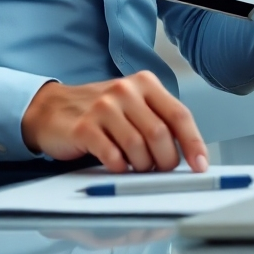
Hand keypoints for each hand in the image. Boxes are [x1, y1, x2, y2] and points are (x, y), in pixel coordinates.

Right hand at [20, 71, 208, 173]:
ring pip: (138, 148)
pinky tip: (116, 165)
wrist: (53, 108)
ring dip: (141, 167)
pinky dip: (119, 168)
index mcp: (145, 83)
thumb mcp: (134, 106)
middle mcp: (126, 90)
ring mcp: (104, 107)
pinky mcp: (84, 126)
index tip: (200, 166)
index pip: (179, 114)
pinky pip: (112, 156)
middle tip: (158, 170)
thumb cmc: (102, 112)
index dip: (193, 143)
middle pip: (160, 135)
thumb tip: (189, 154)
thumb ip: (159, 121)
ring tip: (135, 166)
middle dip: (164, 161)